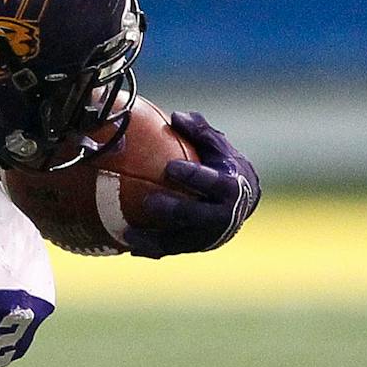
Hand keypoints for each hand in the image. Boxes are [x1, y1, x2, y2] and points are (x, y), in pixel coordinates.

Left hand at [123, 111, 260, 257]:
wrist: (241, 203)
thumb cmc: (224, 167)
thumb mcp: (219, 147)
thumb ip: (201, 132)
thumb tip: (176, 116)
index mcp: (231, 187)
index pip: (213, 183)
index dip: (193, 176)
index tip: (170, 168)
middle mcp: (222, 215)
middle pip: (197, 216)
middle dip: (174, 210)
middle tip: (149, 202)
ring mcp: (208, 235)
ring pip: (180, 240)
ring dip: (153, 239)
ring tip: (127, 233)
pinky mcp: (194, 247)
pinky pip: (168, 249)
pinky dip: (149, 249)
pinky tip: (126, 245)